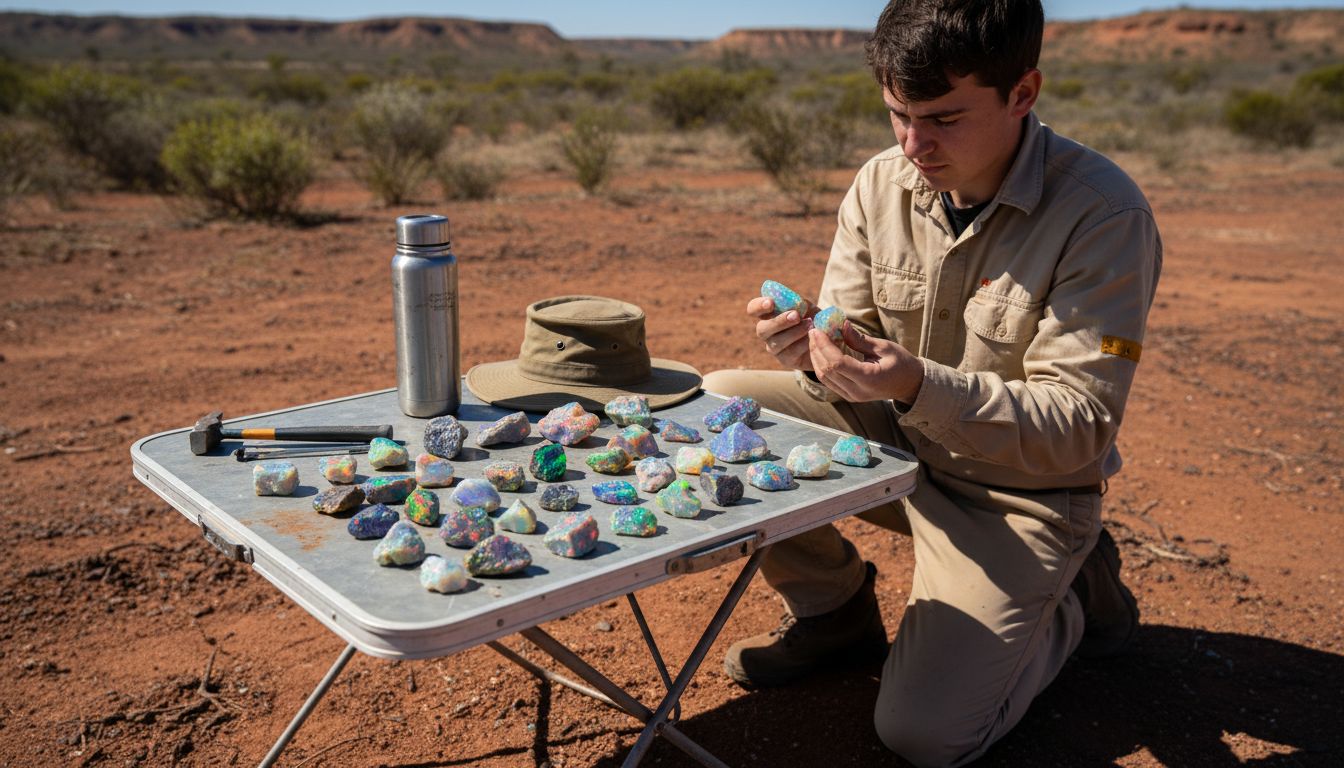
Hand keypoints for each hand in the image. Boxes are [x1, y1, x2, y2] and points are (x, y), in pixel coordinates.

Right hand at [748, 296, 815, 370]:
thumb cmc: (811, 318)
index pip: (753, 309)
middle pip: (762, 329)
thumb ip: (797, 302)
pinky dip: (802, 343)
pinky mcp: (785, 360)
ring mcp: (774, 347)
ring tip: (810, 324)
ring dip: (794, 332)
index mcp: (767, 314)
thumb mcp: (807, 307)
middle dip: (779, 321)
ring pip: (776, 342)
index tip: (770, 302)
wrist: (823, 338)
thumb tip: (793, 301)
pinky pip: (790, 353)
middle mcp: (766, 331)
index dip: (758, 306)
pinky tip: (812, 337)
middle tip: (795, 315)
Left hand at [808, 321, 923, 403]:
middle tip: (813, 330)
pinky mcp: (848, 395)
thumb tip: (841, 325)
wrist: (909, 384)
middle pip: (827, 370)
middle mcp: (857, 391)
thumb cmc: (901, 363)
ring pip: (824, 377)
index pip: (837, 363)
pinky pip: (828, 381)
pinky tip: (820, 351)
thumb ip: (859, 339)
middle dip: (816, 349)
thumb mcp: (884, 347)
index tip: (818, 330)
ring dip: (816, 357)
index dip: (824, 346)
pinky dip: (821, 365)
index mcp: (868, 379)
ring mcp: (851, 396)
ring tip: (815, 339)